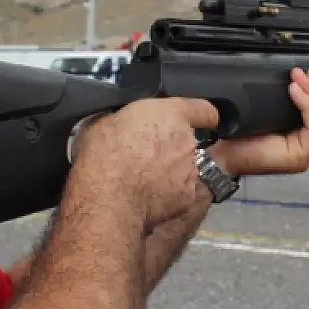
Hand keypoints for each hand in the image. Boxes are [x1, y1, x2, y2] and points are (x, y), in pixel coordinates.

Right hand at [70, 96, 221, 228]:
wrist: (108, 196)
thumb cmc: (104, 154)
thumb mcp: (106, 121)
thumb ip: (128, 119)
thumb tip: (124, 125)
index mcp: (171, 115)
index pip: (204, 110)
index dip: (201, 115)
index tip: (200, 120)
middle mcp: (187, 141)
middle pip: (187, 141)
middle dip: (170, 147)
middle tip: (144, 156)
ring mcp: (190, 170)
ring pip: (184, 168)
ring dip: (168, 172)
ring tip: (141, 181)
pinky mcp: (186, 197)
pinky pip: (179, 192)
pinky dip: (167, 195)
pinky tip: (145, 198)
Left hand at [209, 68, 308, 177]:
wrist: (222, 153)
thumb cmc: (240, 135)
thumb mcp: (269, 113)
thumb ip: (289, 104)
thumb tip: (300, 81)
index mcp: (305, 138)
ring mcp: (306, 153)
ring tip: (299, 77)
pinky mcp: (299, 156)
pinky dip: (307, 104)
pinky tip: (294, 90)